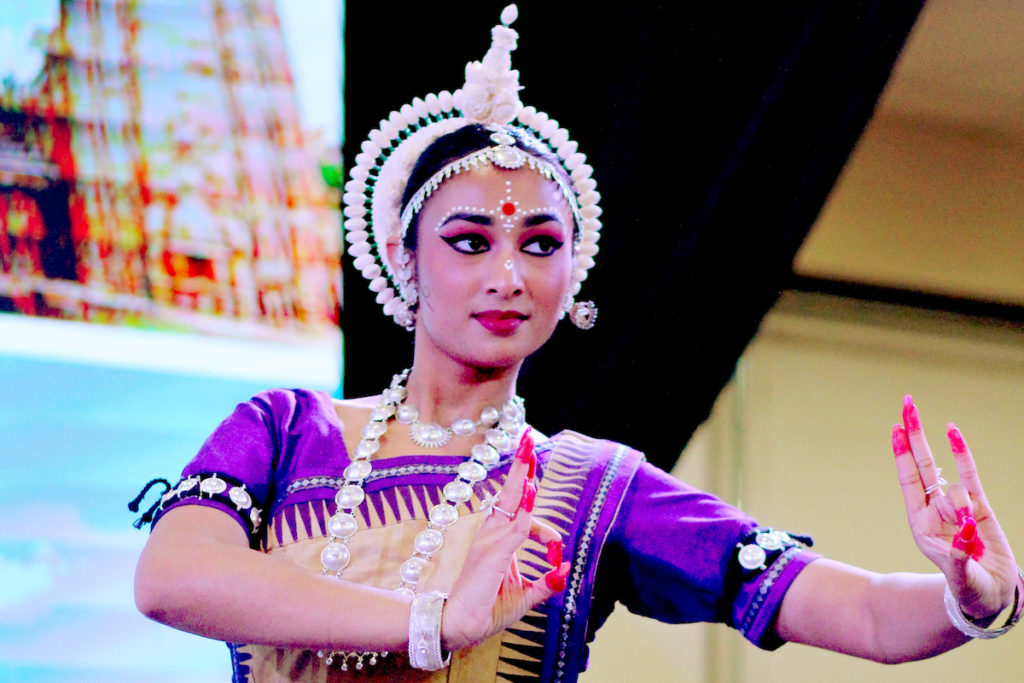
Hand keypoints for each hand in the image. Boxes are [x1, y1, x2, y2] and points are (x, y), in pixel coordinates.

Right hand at [441, 428, 569, 651]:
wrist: (459, 625)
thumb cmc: (486, 607)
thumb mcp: (523, 596)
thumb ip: (545, 584)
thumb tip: (566, 570)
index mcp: (498, 540)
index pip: (527, 519)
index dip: (548, 534)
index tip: (555, 557)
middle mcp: (492, 533)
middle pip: (511, 492)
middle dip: (522, 466)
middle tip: (528, 438)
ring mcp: (491, 540)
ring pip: (511, 500)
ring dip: (522, 474)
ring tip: (528, 449)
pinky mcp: (493, 553)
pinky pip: (514, 527)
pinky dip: (525, 508)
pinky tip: (532, 489)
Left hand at [892, 395, 1017, 620]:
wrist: (990, 596)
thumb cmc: (968, 588)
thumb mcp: (959, 576)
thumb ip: (960, 554)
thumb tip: (966, 527)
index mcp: (920, 523)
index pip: (908, 480)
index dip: (902, 453)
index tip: (895, 427)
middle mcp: (934, 509)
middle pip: (922, 463)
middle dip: (914, 433)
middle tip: (907, 402)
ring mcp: (957, 505)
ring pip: (954, 485)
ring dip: (961, 504)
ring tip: (969, 532)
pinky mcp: (980, 506)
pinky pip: (970, 474)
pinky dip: (961, 452)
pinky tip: (952, 431)